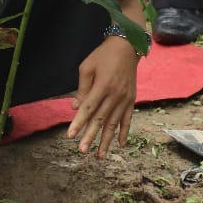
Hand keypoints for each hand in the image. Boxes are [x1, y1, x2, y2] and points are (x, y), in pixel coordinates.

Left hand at [67, 36, 137, 158]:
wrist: (127, 46)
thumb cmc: (103, 55)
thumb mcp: (87, 67)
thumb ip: (81, 88)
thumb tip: (75, 108)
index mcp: (102, 86)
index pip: (88, 109)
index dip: (78, 123)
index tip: (70, 136)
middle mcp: (115, 95)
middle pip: (100, 119)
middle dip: (90, 136)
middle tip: (82, 151)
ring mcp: (125, 98)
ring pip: (114, 123)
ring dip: (106, 140)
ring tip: (100, 156)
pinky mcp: (131, 99)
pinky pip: (128, 119)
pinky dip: (124, 132)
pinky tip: (120, 144)